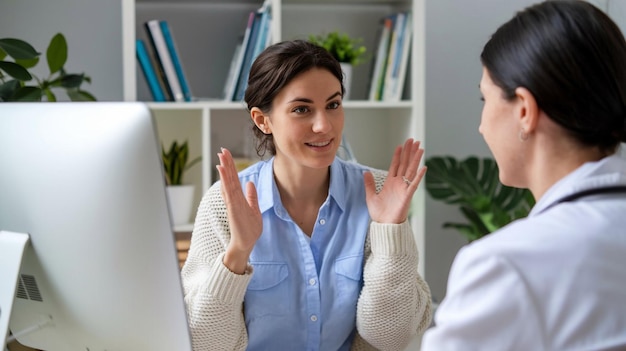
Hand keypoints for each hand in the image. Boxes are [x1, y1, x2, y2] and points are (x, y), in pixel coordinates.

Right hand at [216, 148, 261, 273]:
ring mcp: (232, 203)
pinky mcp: (233, 208)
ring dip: (224, 169)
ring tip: (221, 156)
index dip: (231, 166)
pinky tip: (222, 172)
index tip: (227, 154)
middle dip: (226, 163)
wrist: (246, 243)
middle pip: (229, 177)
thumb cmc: (249, 228)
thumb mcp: (254, 209)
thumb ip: (251, 196)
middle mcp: (233, 198)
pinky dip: (225, 181)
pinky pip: (228, 192)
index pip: (234, 179)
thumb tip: (250, 183)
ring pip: (227, 182)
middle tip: (222, 149)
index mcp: (238, 198)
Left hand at [364, 138, 425, 223]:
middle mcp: (398, 183)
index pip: (395, 165)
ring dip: (415, 159)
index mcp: (390, 183)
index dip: (398, 155)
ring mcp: (404, 188)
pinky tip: (423, 167)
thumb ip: (369, 184)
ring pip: (411, 170)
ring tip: (419, 148)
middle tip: (413, 140)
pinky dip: (419, 176)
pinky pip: (414, 183)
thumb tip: (365, 172)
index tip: (401, 145)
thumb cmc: (379, 213)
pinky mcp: (408, 195)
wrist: (385, 225)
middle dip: (409, 152)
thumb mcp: (370, 196)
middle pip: (405, 164)